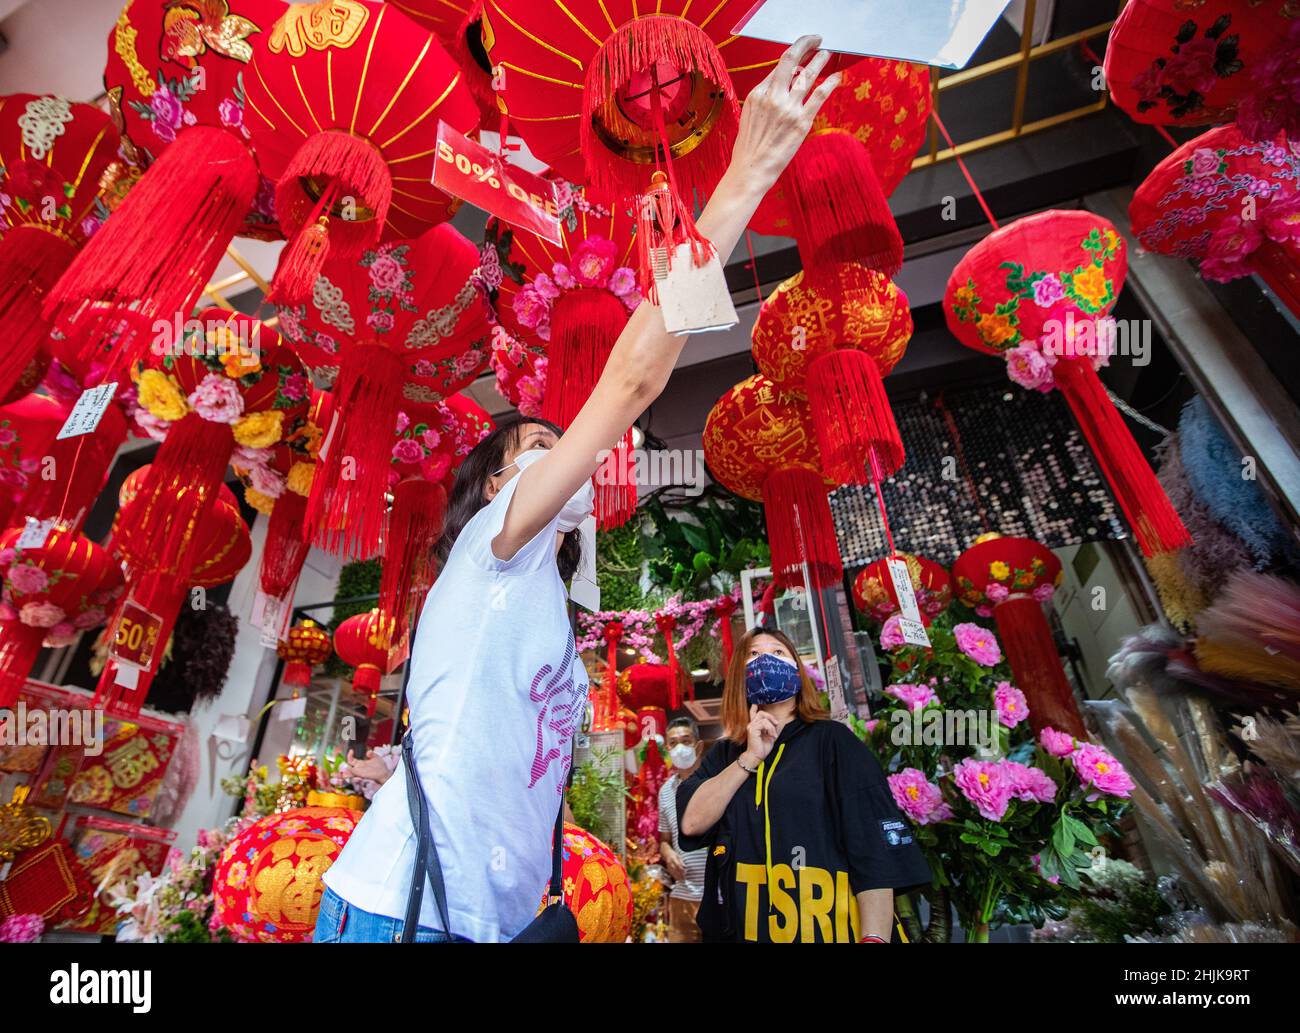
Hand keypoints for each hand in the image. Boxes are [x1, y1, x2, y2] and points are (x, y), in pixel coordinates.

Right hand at [345, 749, 392, 785]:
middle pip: (347, 768)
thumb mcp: (376, 758)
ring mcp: (359, 772)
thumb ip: (371, 754)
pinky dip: (350, 774)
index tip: (351, 750)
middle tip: (340, 766)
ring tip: (343, 770)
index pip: (351, 760)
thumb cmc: (380, 767)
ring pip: (348, 773)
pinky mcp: (361, 775)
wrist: (384, 773)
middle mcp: (358, 768)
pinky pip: (353, 775)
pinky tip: (349, 771)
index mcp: (360, 764)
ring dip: (345, 772)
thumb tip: (368, 751)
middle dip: (342, 768)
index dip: (349, 755)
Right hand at [662, 847, 685, 881]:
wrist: (666, 853)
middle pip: (675, 870)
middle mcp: (670, 863)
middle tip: (684, 879)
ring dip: (677, 877)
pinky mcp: (667, 868)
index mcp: (673, 859)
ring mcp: (668, 866)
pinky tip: (677, 879)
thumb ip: (681, 861)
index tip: (685, 873)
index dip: (681, 870)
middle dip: (680, 875)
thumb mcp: (678, 856)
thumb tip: (685, 867)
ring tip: (681, 881)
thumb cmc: (673, 854)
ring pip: (673, 872)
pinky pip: (671, 873)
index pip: (678, 865)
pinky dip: (674, 876)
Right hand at [728, 34, 839, 193]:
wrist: (751, 170)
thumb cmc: (750, 146)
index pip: (779, 67)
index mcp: (758, 94)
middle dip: (806, 44)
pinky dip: (830, 83)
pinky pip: (820, 95)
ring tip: (827, 54)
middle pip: (791, 60)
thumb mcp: (750, 115)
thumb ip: (765, 97)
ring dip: (820, 61)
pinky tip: (836, 76)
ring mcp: (788, 108)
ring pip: (808, 75)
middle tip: (816, 39)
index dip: (794, 56)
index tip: (802, 52)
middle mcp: (773, 97)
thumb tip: (783, 83)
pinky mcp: (802, 122)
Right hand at [743, 704, 779, 765]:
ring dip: (771, 726)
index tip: (755, 703)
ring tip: (773, 735)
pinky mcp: (752, 729)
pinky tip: (771, 735)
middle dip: (771, 717)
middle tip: (776, 724)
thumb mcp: (769, 736)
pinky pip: (764, 723)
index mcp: (754, 726)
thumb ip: (770, 728)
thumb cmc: (762, 748)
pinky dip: (770, 729)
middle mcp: (751, 724)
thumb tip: (775, 722)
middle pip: (761, 713)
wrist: (756, 756)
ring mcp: (751, 726)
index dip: (754, 707)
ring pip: (764, 718)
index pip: (753, 713)